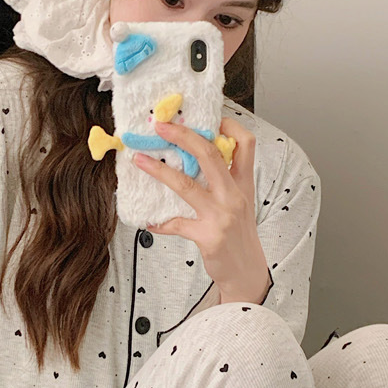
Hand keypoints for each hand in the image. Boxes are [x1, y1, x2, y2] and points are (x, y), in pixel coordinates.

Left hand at [133, 117, 269, 303]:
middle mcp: (234, 195)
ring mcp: (221, 215)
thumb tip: (193, 157)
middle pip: (210, 154)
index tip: (206, 116)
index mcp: (243, 183)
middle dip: (184, 136)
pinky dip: (159, 222)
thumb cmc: (239, 235)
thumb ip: (224, 180)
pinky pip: (176, 224)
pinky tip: (149, 220)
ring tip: (140, 161)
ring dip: (159, 170)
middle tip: (161, 127)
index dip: (227, 125)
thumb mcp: (240, 202)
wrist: (247, 272)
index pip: (245, 143)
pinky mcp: (208, 236)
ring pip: (186, 185)